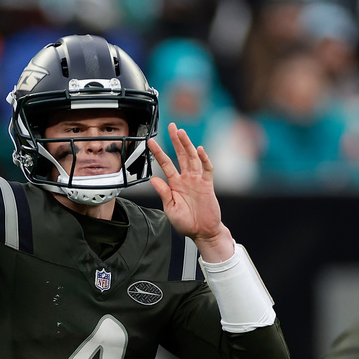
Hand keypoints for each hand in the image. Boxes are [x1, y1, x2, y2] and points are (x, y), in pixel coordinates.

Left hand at [149, 123, 232, 261]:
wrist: (202, 232)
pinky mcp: (208, 185)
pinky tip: (200, 150)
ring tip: (181, 133)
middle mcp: (186, 179)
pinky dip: (204, 159)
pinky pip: (207, 169)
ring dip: (187, 145)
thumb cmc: (186, 223)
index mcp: (175, 184)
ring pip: (193, 158)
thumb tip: (153, 180)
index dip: (158, 152)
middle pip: (181, 155)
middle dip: (176, 140)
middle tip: (171, 126)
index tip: (150, 142)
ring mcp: (197, 180)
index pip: (165, 164)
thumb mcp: (170, 208)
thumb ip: (164, 193)